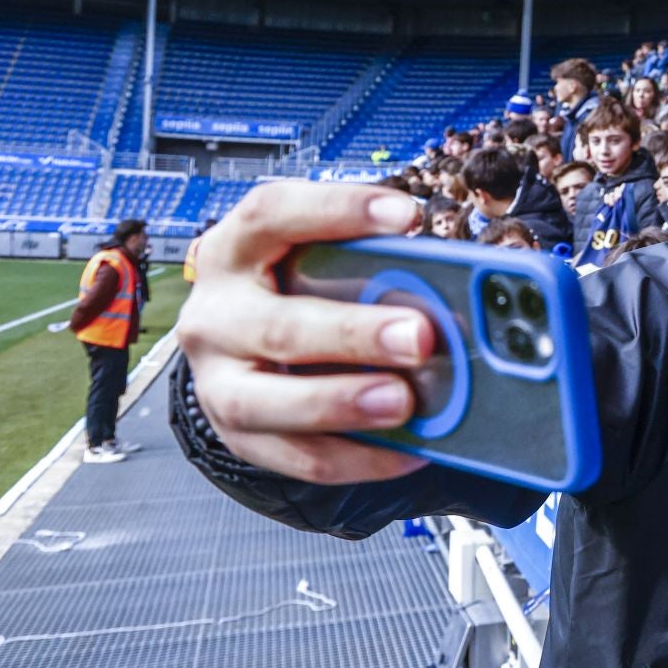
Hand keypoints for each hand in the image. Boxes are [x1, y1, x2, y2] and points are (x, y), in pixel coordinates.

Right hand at [175, 182, 430, 484]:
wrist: (235, 348)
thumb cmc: (293, 291)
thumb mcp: (313, 261)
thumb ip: (367, 266)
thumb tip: (450, 289)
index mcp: (234, 251)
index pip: (273, 213)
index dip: (338, 210)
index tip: (408, 216)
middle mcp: (216, 316)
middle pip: (279, 325)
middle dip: (354, 334)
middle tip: (420, 336)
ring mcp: (218, 382)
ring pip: (271, 403)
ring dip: (343, 404)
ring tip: (403, 401)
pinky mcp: (239, 436)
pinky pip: (299, 456)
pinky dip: (358, 457)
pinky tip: (408, 449)